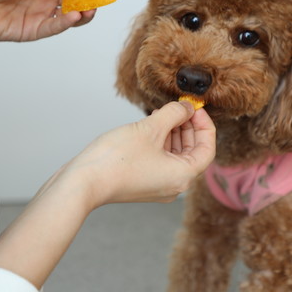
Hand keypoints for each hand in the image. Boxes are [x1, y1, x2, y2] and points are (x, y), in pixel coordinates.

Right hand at [57, 101, 215, 206]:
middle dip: (188, 127)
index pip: (207, 149)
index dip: (205, 125)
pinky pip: (161, 159)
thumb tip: (186, 107)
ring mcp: (158, 185)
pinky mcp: (143, 182)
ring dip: (173, 132)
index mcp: (183, 176)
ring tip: (164, 112)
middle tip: (180, 106)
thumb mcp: (150, 128)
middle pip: (192, 152)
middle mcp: (174, 184)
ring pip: (175, 155)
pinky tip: (151, 125)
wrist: (83, 182)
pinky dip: (160, 142)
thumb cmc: (116, 159)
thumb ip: (174, 114)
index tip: (194, 108)